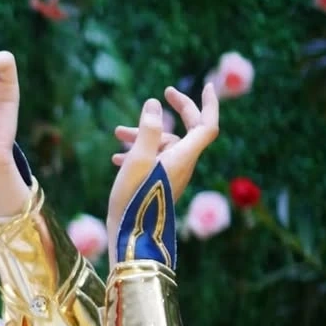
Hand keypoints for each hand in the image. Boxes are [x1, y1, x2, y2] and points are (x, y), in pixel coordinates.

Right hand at [107, 84, 219, 257]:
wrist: (131, 240)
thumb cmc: (134, 199)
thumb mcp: (138, 160)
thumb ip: (148, 130)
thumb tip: (155, 104)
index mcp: (183, 157)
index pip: (207, 125)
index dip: (209, 104)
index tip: (207, 85)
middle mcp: (182, 165)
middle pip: (188, 131)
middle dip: (176, 111)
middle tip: (163, 95)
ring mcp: (170, 176)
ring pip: (163, 146)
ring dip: (143, 135)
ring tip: (117, 134)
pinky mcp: (159, 186)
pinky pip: (154, 162)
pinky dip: (139, 154)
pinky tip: (116, 159)